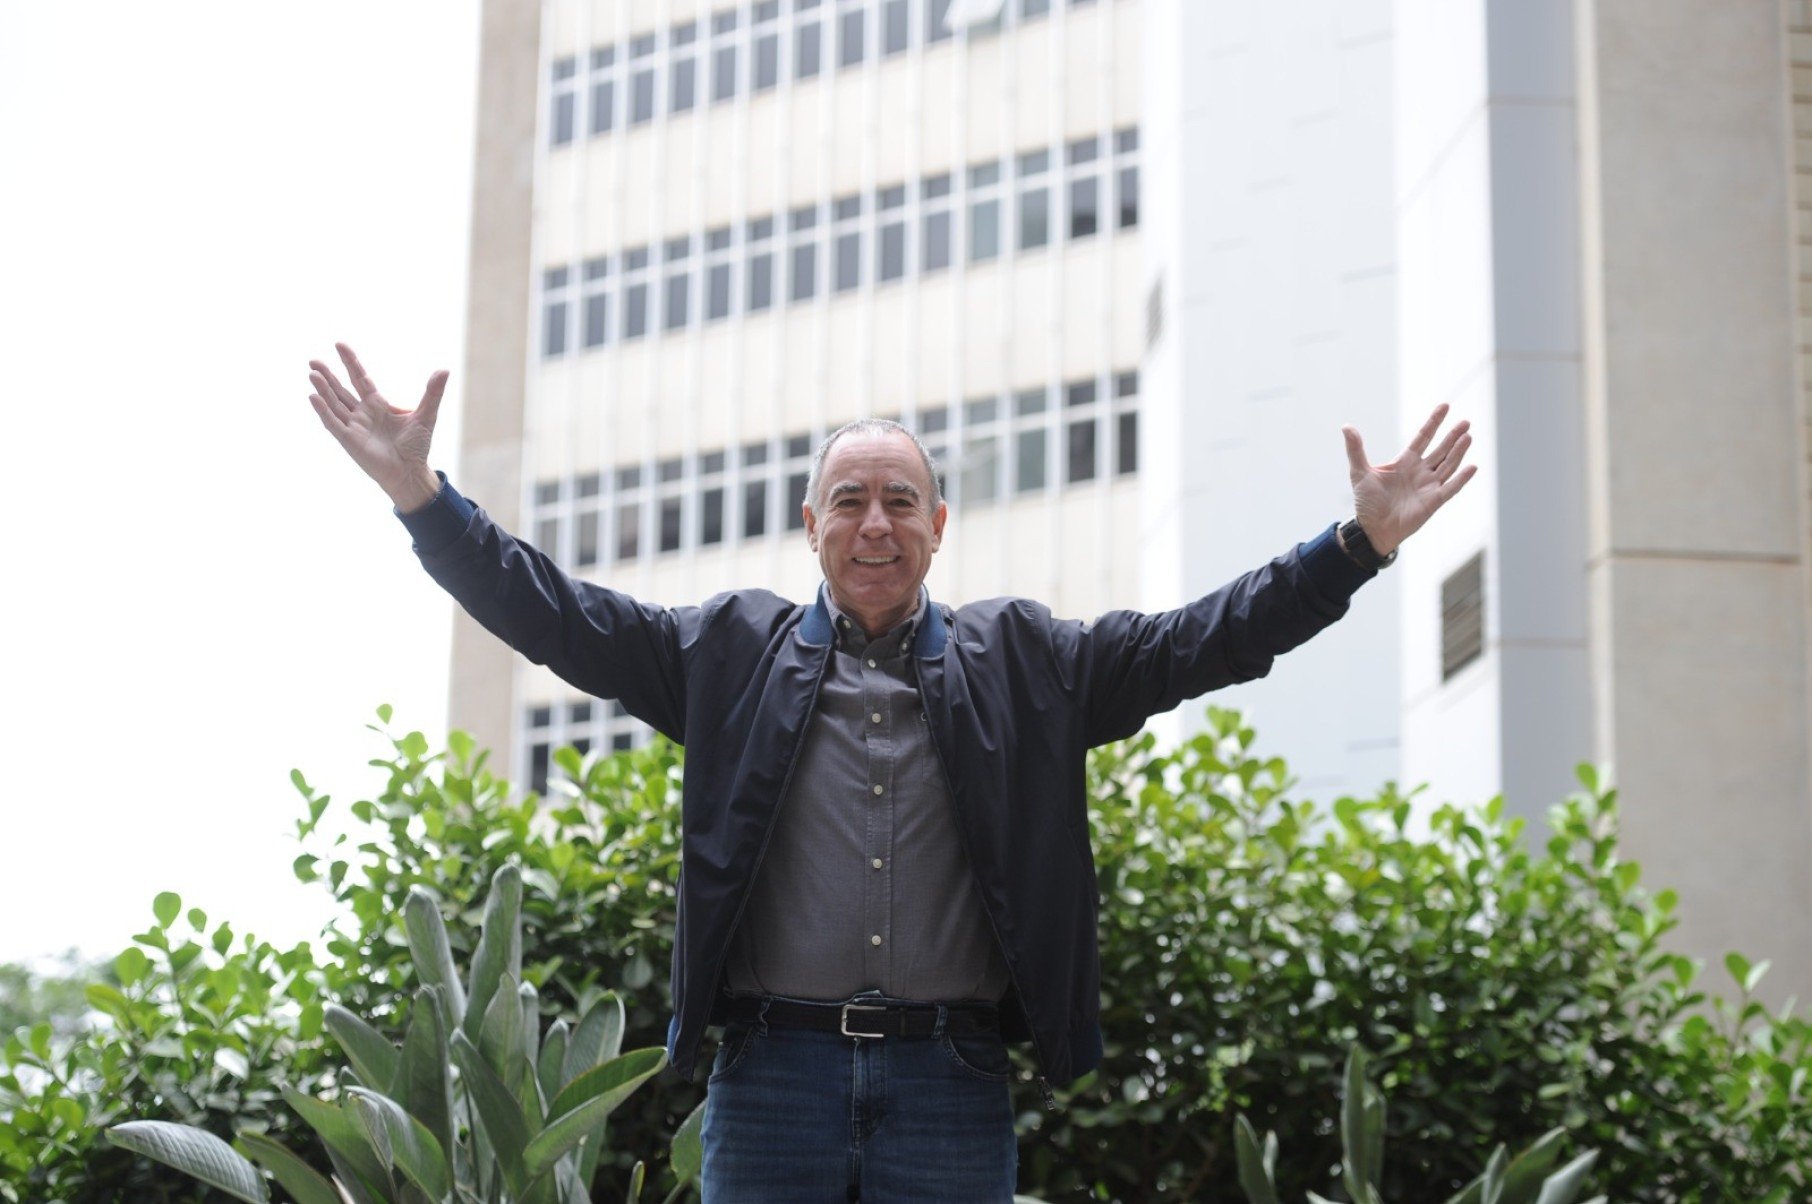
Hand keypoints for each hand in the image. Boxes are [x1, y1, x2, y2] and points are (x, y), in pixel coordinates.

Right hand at [308, 343, 448, 511]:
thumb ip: (432, 393)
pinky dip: (323, 411)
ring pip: (334, 404)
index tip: (339, 345)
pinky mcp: (349, 441)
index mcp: (378, 404)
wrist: (411, 472)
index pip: (360, 378)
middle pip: (340, 389)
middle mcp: (362, 413)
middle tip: (313, 361)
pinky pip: (333, 423)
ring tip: (312, 374)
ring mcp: (354, 427)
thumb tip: (444, 370)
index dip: (350, 362)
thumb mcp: (426, 415)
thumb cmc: (417, 446)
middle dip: (327, 375)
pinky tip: (313, 397)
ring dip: (323, 389)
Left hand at [1342, 404, 1476, 554]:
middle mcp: (1420, 471)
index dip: (1433, 422)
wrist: (1371, 528)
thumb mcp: (1359, 472)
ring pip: (1448, 465)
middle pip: (1441, 449)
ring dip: (1458, 451)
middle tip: (1465, 422)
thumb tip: (1346, 426)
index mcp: (1405, 461)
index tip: (1445, 406)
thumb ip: (1356, 449)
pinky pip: (1450, 488)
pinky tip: (1472, 467)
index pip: (1423, 437)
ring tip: (1468, 436)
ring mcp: (1429, 486)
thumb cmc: (1367, 502)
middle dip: (1452, 435)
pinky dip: (1461, 479)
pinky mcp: (1433, 502)